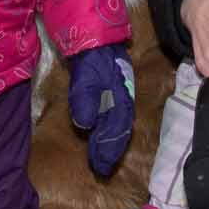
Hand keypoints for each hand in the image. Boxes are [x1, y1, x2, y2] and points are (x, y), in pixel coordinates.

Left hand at [67, 44, 136, 175]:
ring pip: (118, 126)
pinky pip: (114, 118)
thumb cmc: (91, 61)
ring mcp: (120, 97)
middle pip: (119, 132)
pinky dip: (110, 131)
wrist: (97, 39)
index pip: (115, 132)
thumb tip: (86, 125)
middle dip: (110, 151)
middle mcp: (123, 102)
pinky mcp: (114, 93)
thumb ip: (86, 101)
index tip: (101, 167)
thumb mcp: (85, 80)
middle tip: (102, 169)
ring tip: (103, 158)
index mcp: (119, 101)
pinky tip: (102, 135)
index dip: (108, 150)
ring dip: (110, 143)